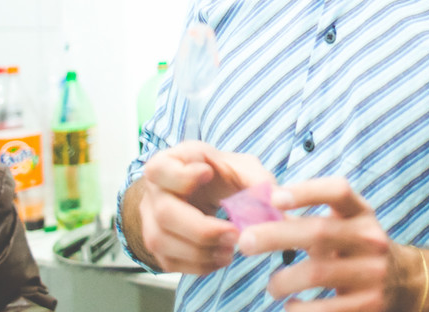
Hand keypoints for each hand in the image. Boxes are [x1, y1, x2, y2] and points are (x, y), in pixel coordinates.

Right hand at [138, 141, 274, 275]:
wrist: (202, 192)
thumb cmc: (220, 175)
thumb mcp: (239, 166)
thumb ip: (257, 179)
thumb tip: (277, 201)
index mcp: (170, 163)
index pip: (159, 169)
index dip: (181, 176)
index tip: (208, 173)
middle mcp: (154, 192)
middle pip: (166, 214)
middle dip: (203, 229)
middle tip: (233, 234)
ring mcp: (151, 220)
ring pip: (163, 242)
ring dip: (201, 252)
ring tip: (230, 250)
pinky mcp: (157, 245)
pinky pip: (170, 262)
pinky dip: (198, 265)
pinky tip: (220, 258)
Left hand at [237, 177, 422, 311]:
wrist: (406, 283)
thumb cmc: (356, 249)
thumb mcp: (344, 226)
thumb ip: (308, 219)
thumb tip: (257, 212)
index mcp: (361, 213)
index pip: (338, 191)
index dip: (306, 191)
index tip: (274, 196)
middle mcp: (371, 238)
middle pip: (319, 232)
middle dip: (275, 236)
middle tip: (245, 242)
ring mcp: (373, 273)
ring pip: (317, 273)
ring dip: (283, 281)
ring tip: (273, 286)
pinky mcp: (370, 305)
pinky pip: (325, 309)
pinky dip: (300, 309)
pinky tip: (292, 306)